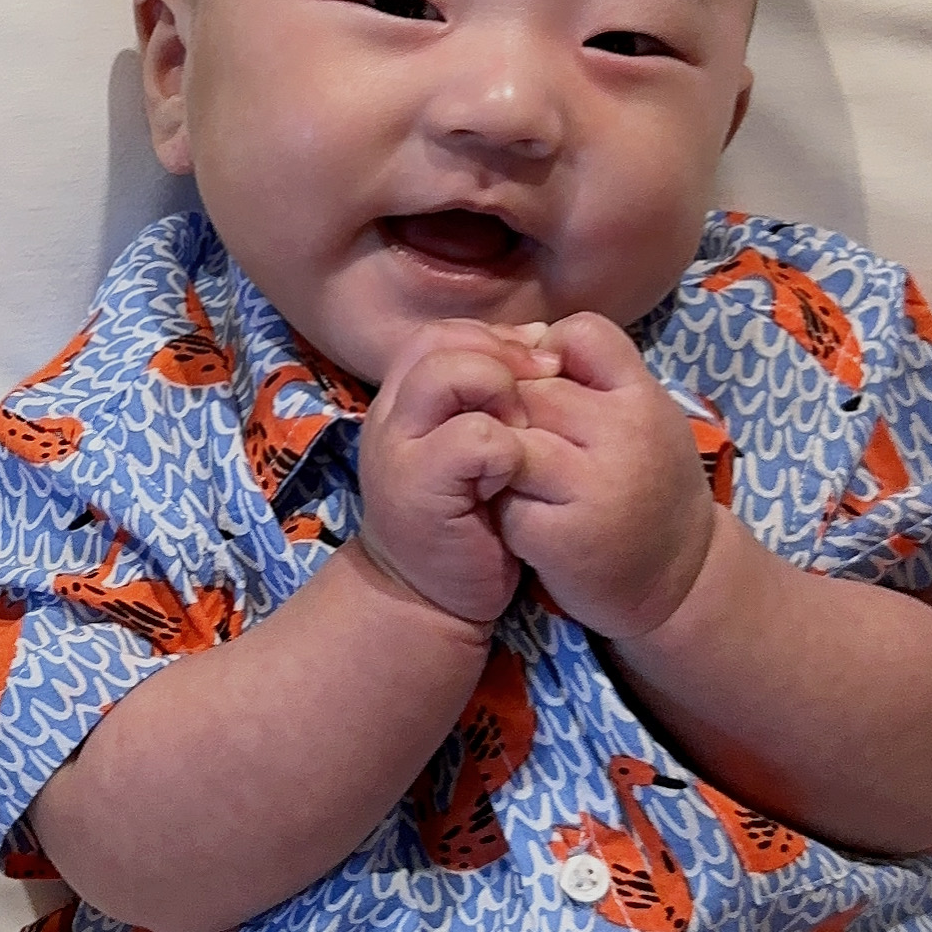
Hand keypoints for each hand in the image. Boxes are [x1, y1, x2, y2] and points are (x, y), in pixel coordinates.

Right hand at [353, 322, 536, 629]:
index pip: (442, 333)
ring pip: (449, 373)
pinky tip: (512, 476)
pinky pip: (472, 437)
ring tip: (521, 434)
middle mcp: (390, 416)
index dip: (495, 340)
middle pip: (441, 341)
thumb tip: (540, 338)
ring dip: (501, 393)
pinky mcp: (417, 488)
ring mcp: (397, 449)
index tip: (536, 373)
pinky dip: (505, 449)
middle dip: (502, 358)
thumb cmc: (466, 519)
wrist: (430, 598)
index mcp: (403, 399)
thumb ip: (493, 393)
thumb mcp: (476, 445)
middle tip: (539, 397)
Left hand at [499, 312, 718, 639]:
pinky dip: (500, 509)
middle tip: (522, 445)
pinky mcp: (561, 536)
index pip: (582, 333)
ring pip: (506, 439)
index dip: (548, 352)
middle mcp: (624, 435)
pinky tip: (522, 520)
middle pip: (529, 389)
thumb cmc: (649, 490)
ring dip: (498, 460)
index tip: (547, 389)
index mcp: (646, 398)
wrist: (679, 582)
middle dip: (511, 412)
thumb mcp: (642, 420)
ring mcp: (593, 486)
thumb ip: (594, 378)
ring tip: (516, 479)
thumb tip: (524, 339)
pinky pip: (502, 500)